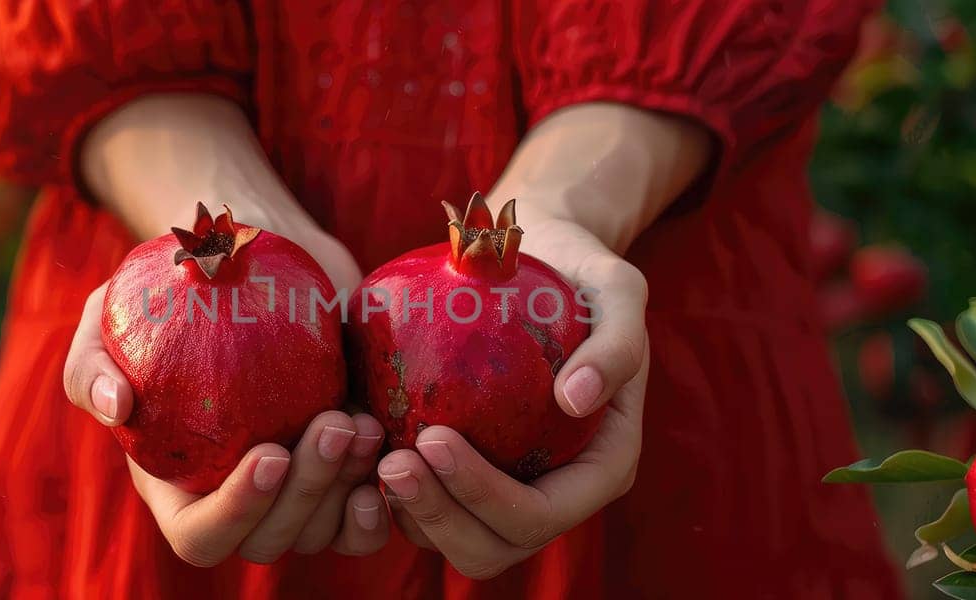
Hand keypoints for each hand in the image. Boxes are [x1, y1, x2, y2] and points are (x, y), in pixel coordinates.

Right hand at [63, 271, 384, 564]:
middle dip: (307, 492)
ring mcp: (296, 490)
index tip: (267, 453)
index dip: (234, 513)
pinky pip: (366, 519)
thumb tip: (117, 407)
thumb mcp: (110, 314)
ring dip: (348, 490)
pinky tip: (394, 457)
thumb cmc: (170, 293)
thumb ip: (92, 363)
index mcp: (177, 484)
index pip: (200, 535)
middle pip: (271, 540)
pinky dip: (386, 503)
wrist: (251, 259)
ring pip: (324, 532)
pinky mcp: (344, 468)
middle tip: (336, 423)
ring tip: (364, 424)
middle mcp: (239, 500)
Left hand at [377, 218, 648, 578]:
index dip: (485, 494)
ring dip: (409, 514)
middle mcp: (555, 491)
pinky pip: (424, 507)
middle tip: (390, 462)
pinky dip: (389, 495)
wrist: (543, 254)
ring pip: (452, 540)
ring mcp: (509, 488)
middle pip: (492, 546)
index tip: (434, 436)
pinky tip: (358, 447)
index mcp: (600, 466)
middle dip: (439, 517)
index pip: (541, 514)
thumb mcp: (617, 288)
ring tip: (372, 459)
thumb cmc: (582, 268)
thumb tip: (575, 402)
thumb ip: (616, 344)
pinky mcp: (465, 472)